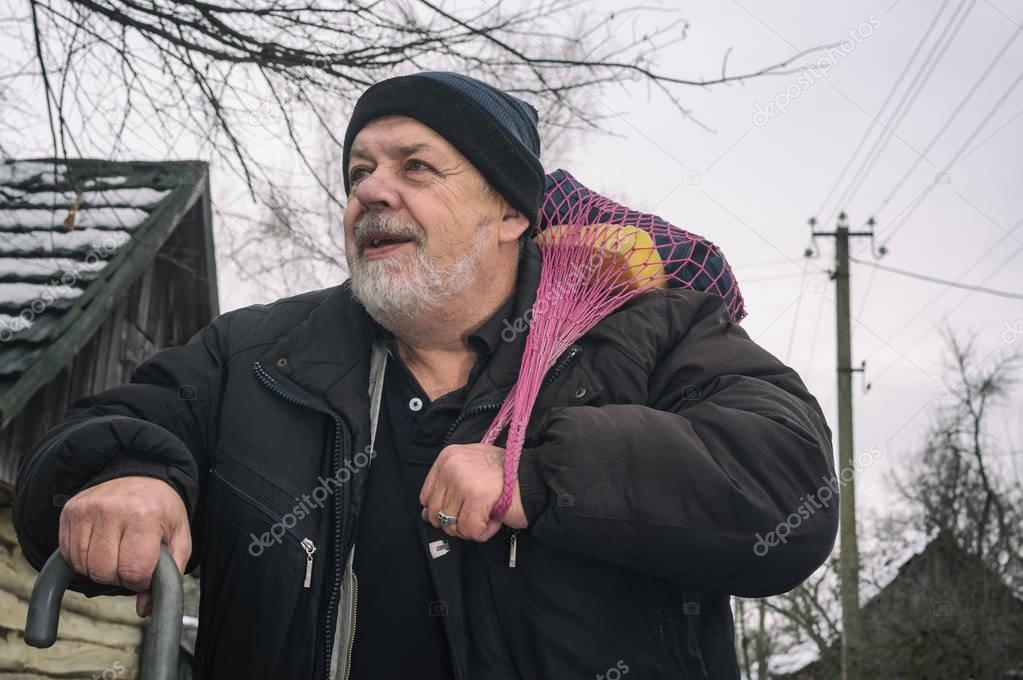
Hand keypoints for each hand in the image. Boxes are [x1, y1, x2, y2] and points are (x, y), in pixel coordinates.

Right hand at [58, 476, 190, 617]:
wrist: (140, 474)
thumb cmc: (161, 509)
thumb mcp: (179, 537)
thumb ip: (169, 575)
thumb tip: (144, 609)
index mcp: (145, 516)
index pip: (133, 570)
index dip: (140, 581)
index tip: (145, 572)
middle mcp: (113, 510)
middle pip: (104, 572)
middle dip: (119, 577)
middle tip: (130, 562)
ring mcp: (87, 509)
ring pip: (83, 566)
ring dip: (99, 569)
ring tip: (116, 552)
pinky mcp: (70, 511)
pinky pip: (68, 554)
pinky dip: (83, 559)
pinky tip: (100, 546)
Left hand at [419, 443, 527, 541]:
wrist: (537, 478)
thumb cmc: (507, 477)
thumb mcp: (471, 470)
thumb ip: (448, 487)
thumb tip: (425, 513)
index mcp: (448, 457)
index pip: (426, 497)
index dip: (446, 510)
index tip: (466, 506)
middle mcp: (452, 465)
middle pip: (435, 514)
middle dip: (458, 522)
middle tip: (480, 512)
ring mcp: (463, 480)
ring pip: (452, 525)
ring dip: (472, 527)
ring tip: (489, 512)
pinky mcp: (477, 496)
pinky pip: (469, 531)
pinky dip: (484, 532)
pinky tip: (495, 519)